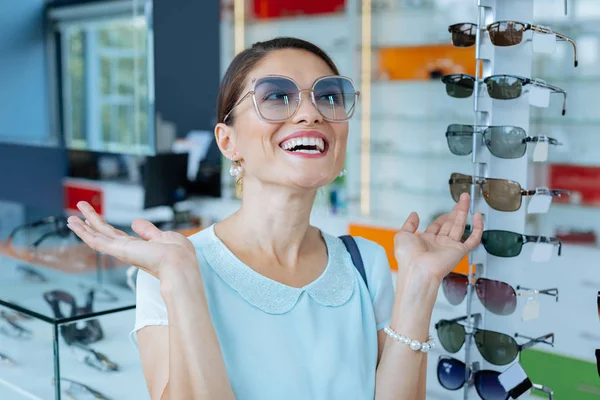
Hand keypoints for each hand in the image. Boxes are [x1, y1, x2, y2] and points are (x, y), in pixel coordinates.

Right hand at [66, 202, 197, 278]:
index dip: (105, 227)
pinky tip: (75, 225)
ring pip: (98, 237)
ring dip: (84, 227)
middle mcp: (128, 250)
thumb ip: (148, 231)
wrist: (179, 264)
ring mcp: (122, 251)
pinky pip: (97, 240)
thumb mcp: (163, 237)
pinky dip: (84, 232)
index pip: (117, 236)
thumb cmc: (177, 254)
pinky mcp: (119, 250)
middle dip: (91, 222)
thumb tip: (136, 222)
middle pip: (104, 234)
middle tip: (78, 212)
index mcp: (138, 247)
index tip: (95, 219)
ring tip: (70, 218)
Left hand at [393, 193, 482, 282]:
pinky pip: (472, 239)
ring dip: (464, 212)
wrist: (417, 269)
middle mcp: (439, 244)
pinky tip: (478, 217)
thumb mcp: (402, 235)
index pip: (437, 226)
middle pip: (450, 224)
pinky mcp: (459, 251)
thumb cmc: (408, 257)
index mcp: (426, 241)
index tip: (447, 210)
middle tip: (462, 199)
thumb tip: (414, 214)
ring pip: (460, 226)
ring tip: (466, 199)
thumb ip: (409, 224)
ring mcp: (450, 247)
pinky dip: (478, 229)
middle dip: (456, 211)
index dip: (442, 218)